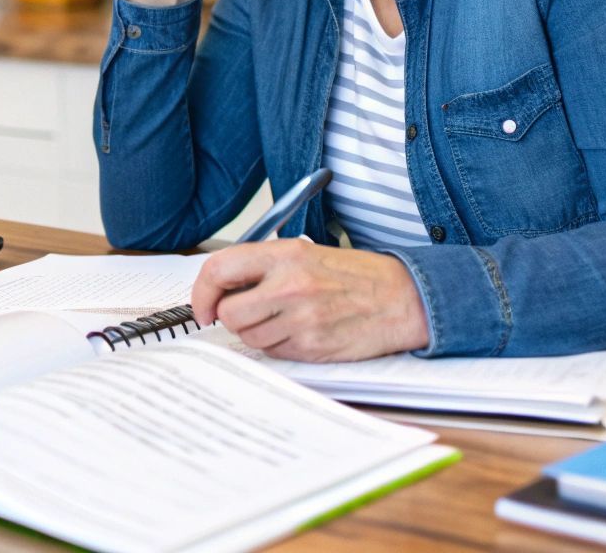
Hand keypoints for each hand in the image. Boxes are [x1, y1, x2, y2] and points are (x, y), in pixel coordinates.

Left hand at [189, 239, 430, 361]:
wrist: (403, 298)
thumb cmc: (356, 275)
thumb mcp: (306, 253)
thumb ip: (262, 267)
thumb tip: (221, 289)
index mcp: (285, 255)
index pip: (218, 269)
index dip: (202, 291)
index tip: (203, 304)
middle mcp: (289, 286)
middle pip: (229, 313)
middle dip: (231, 317)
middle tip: (247, 312)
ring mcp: (301, 320)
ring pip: (249, 337)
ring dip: (258, 332)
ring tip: (285, 318)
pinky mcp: (312, 347)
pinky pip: (274, 352)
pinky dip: (280, 345)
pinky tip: (302, 330)